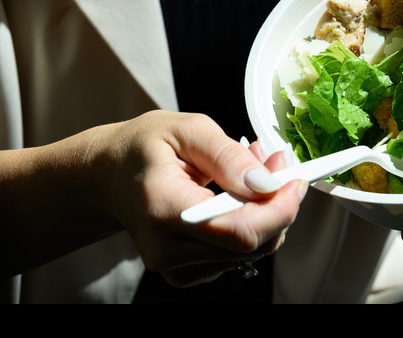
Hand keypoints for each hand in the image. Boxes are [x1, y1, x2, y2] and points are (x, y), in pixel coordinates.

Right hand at [90, 110, 306, 286]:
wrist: (109, 177)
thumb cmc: (143, 148)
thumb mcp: (187, 129)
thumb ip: (229, 156)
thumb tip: (267, 182)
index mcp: (163, 209)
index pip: (238, 231)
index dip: (279, 209)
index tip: (294, 178)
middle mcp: (166, 249)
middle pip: (251, 246)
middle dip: (279, 204)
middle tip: (277, 162)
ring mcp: (175, 267)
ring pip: (251, 252)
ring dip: (267, 211)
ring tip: (253, 170)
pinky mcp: (186, 272)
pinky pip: (238, 255)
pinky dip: (252, 224)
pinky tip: (240, 194)